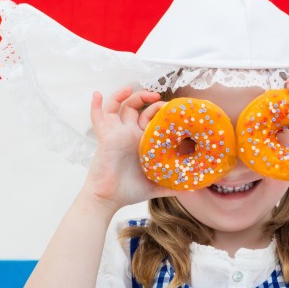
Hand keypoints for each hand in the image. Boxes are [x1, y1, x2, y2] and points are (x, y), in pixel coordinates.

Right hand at [82, 86, 175, 208]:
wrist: (109, 199)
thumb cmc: (129, 191)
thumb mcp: (156, 186)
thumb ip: (173, 186)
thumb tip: (192, 189)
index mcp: (141, 141)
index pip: (150, 118)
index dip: (159, 111)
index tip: (171, 110)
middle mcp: (128, 134)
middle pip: (135, 107)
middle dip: (145, 98)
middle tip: (158, 98)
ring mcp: (116, 133)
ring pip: (117, 106)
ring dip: (124, 95)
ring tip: (132, 88)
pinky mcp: (105, 137)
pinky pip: (98, 117)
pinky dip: (96, 105)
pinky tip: (97, 94)